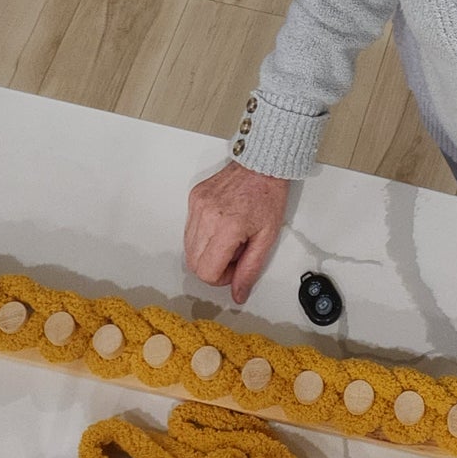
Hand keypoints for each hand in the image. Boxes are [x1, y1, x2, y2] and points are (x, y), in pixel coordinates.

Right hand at [183, 162, 289, 301]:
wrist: (262, 164)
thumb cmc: (268, 195)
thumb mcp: (267, 237)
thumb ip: (250, 269)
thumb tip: (238, 294)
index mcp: (227, 226)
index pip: (207, 271)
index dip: (221, 277)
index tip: (236, 268)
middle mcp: (207, 215)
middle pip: (194, 263)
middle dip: (213, 267)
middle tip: (234, 254)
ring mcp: (197, 205)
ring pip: (188, 248)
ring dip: (207, 251)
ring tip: (230, 238)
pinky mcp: (193, 197)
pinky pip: (189, 229)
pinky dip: (203, 235)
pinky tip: (221, 225)